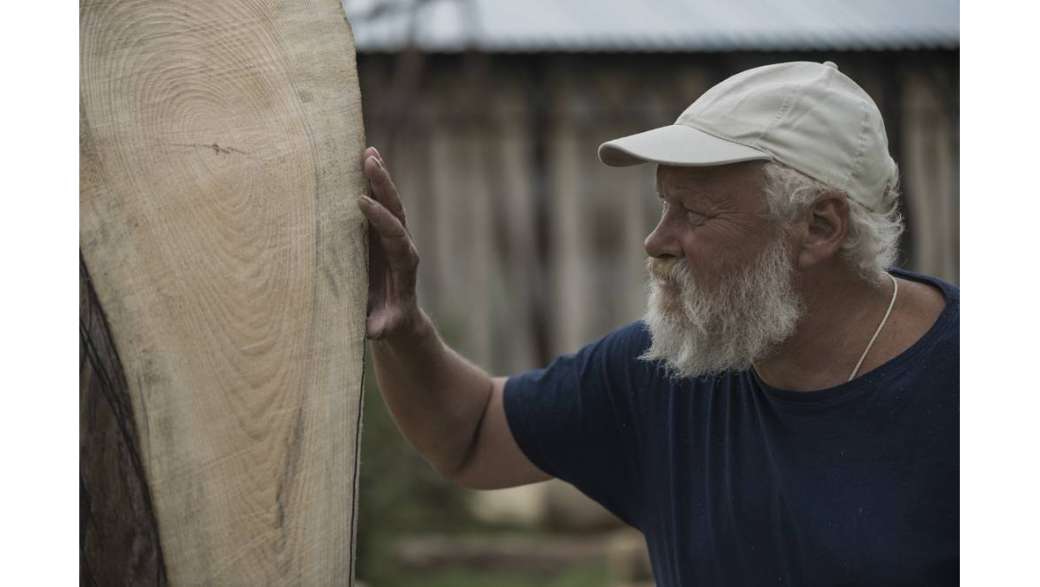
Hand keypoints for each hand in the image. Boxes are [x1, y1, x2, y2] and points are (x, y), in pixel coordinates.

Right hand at [357, 146, 420, 339]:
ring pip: (390, 202)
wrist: (398, 319)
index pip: (395, 236)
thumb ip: (381, 326)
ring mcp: (393, 236)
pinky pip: (379, 204)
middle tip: (369, 161)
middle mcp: (402, 245)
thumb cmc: (389, 324)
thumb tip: (375, 329)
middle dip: (383, 186)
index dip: (381, 219)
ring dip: (379, 177)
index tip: (363, 202)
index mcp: (404, 264)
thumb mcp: (385, 328)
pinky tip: (363, 159)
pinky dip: (373, 183)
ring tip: (368, 151)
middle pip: (396, 210)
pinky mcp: (383, 233)